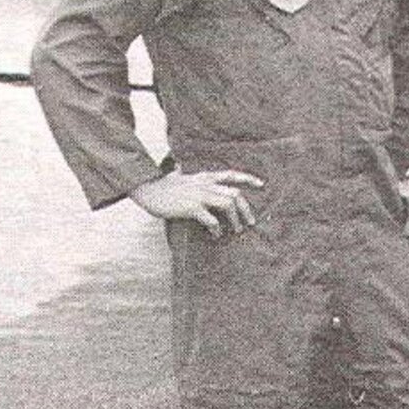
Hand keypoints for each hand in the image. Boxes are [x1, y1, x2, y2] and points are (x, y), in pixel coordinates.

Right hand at [130, 168, 263, 237]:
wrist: (146, 188)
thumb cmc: (163, 187)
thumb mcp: (184, 179)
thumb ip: (196, 182)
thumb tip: (200, 184)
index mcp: (205, 177)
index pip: (232, 174)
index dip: (248, 179)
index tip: (262, 185)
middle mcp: (206, 184)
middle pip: (235, 193)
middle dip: (246, 208)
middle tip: (250, 222)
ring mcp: (199, 195)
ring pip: (228, 204)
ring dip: (235, 219)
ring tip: (237, 230)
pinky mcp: (191, 207)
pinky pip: (211, 219)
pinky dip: (217, 228)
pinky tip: (217, 234)